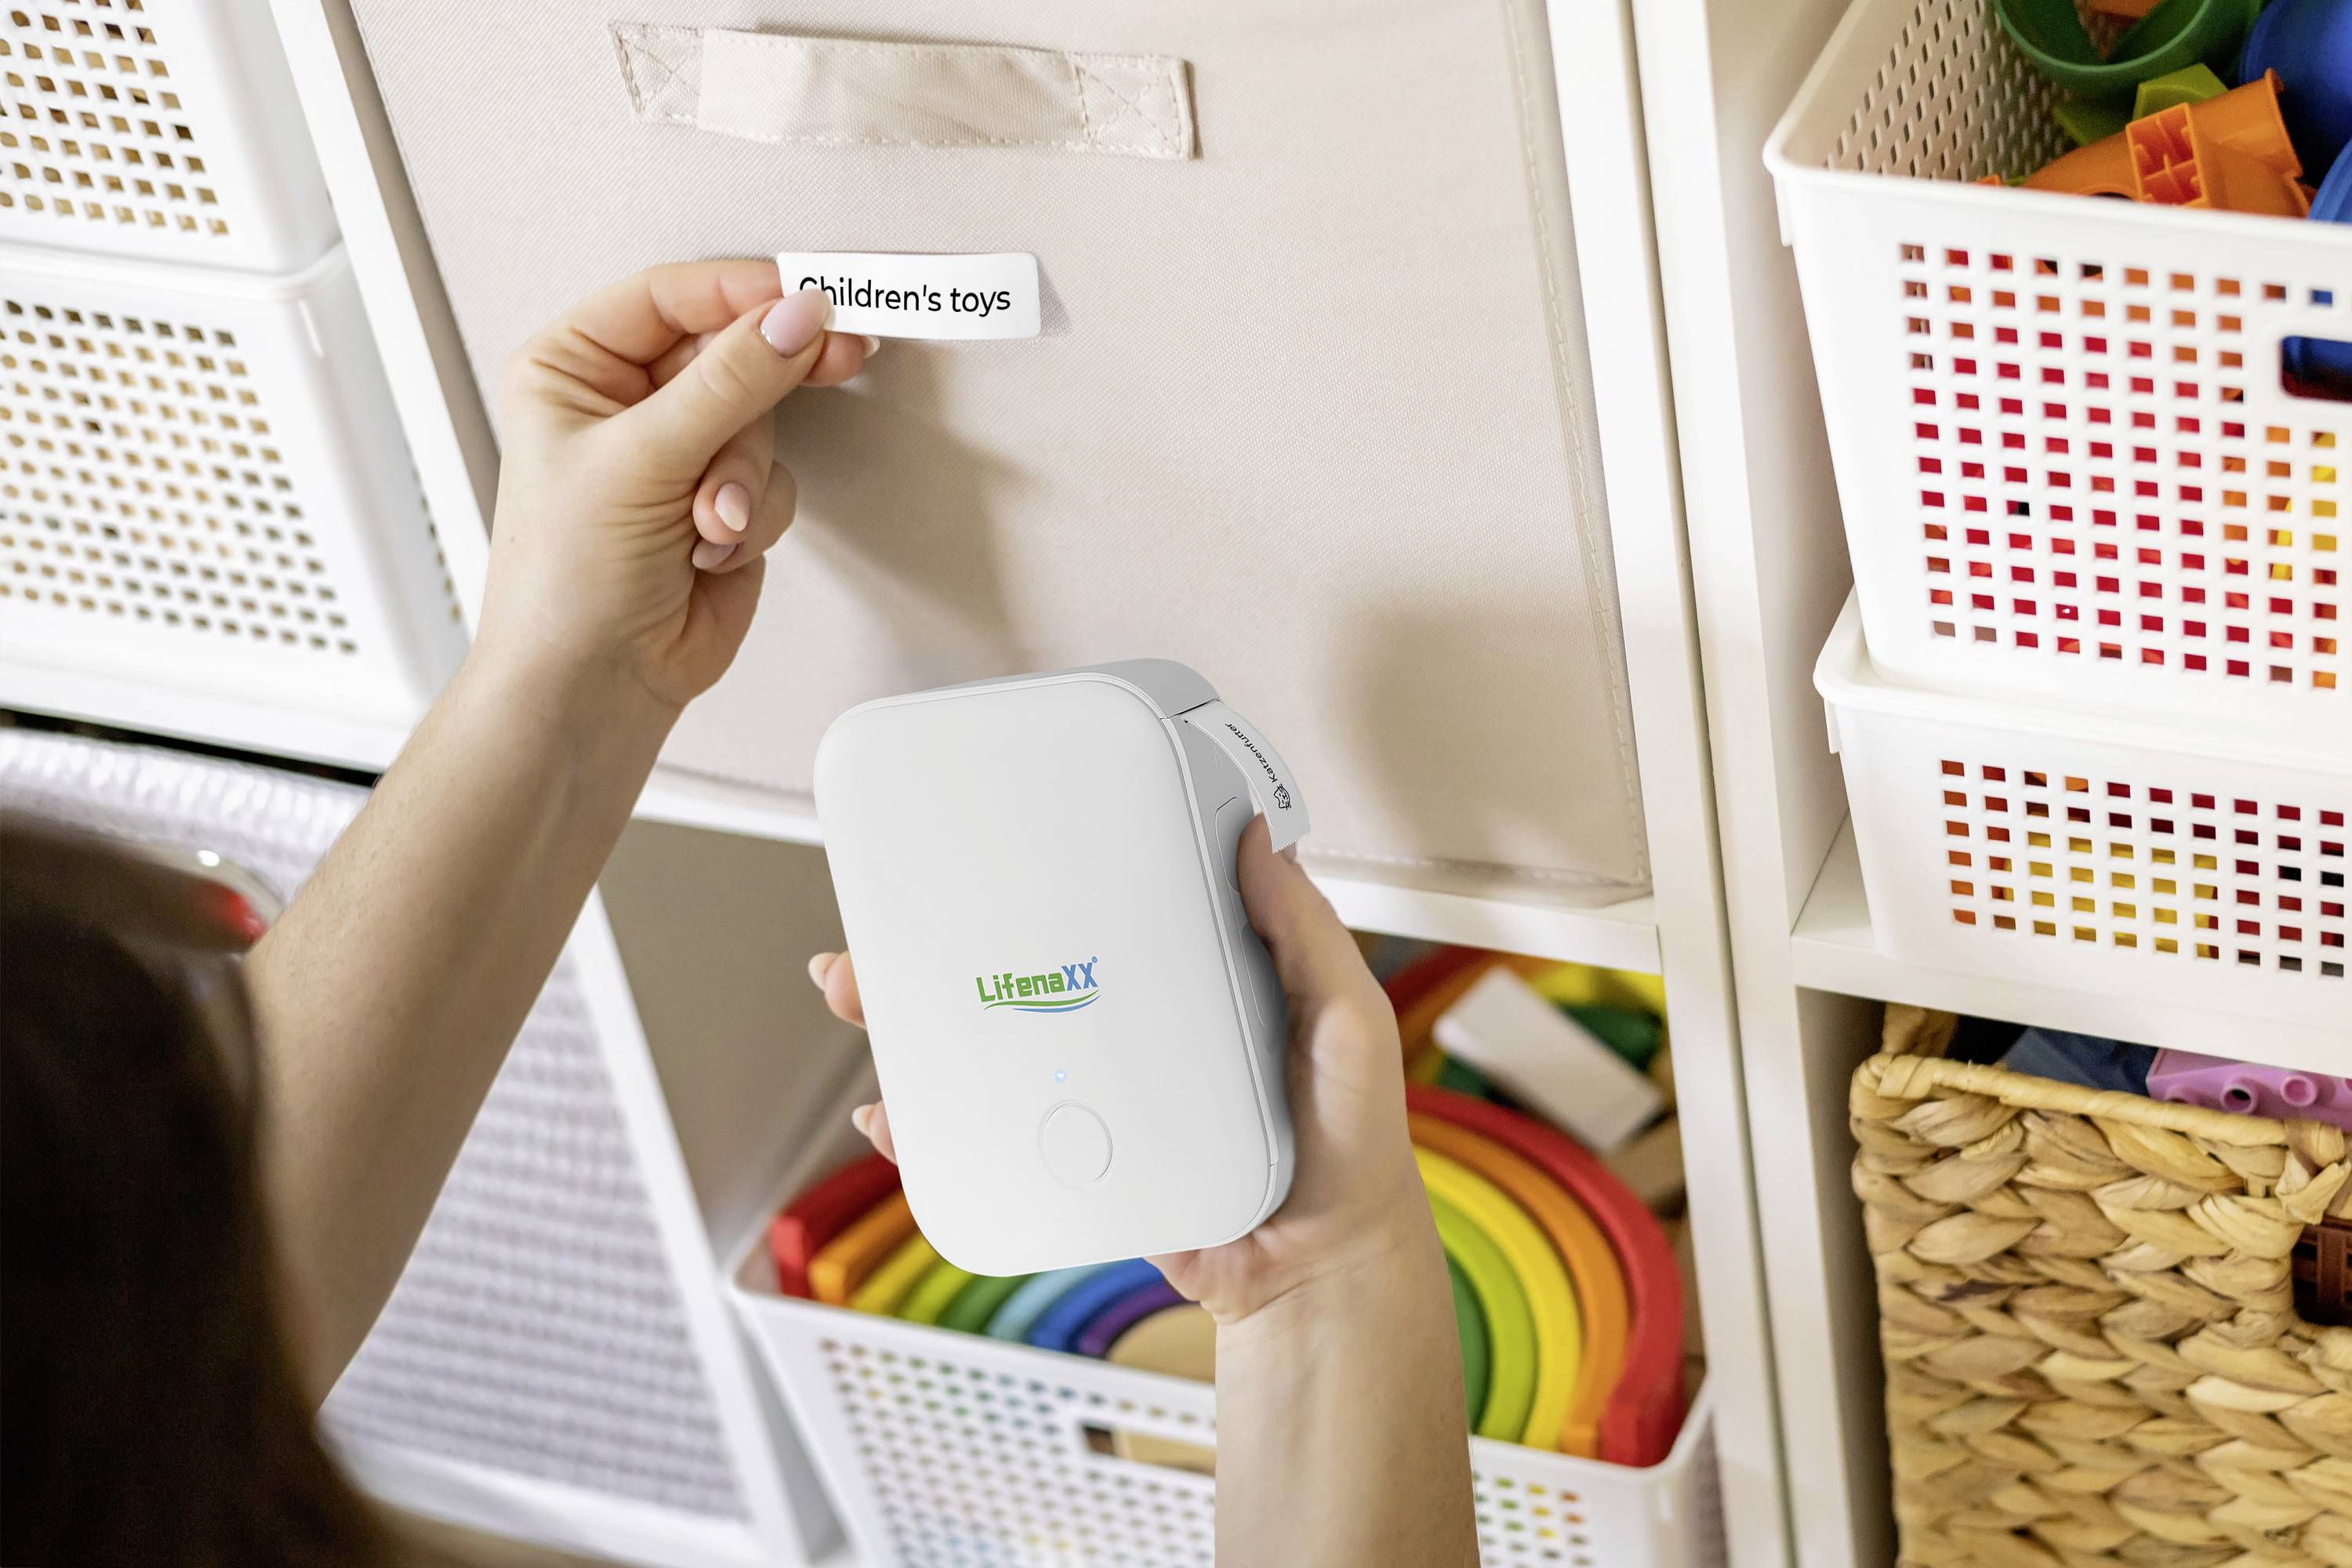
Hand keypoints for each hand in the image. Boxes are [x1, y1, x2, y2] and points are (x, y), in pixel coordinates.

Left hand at [474, 261, 873, 712]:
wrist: (594, 686)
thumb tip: (794, 319)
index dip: (739, 292)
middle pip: (729, 352)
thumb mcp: (640, 457)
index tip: (804, 297)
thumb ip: (728, 382)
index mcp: (574, 369)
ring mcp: (681, 454)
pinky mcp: (727, 503)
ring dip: (744, 474)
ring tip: (710, 519)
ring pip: (760, 421)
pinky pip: (775, 478)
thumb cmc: (566, 579)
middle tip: (837, 355)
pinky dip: (755, 515)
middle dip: (763, 383)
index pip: (668, 298)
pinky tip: (713, 548)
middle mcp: (627, 404)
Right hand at [807, 818, 1433, 1325]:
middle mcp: (1129, 1029)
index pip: (1096, 910)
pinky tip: (891, 1115)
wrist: (1323, 1273)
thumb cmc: (1350, 1142)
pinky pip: (992, 1139)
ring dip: (908, 1025)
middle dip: (926, 949)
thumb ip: (1308, 936)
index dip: (1029, 878)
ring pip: (984, 1050)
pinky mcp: (1078, 1165)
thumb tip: (1259, 839)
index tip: (971, 845)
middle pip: (1011, 973)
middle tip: (868, 931)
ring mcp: (1095, 1098)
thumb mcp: (1347, 1022)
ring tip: (858, 998)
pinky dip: (929, 1128)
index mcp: (1186, 980)